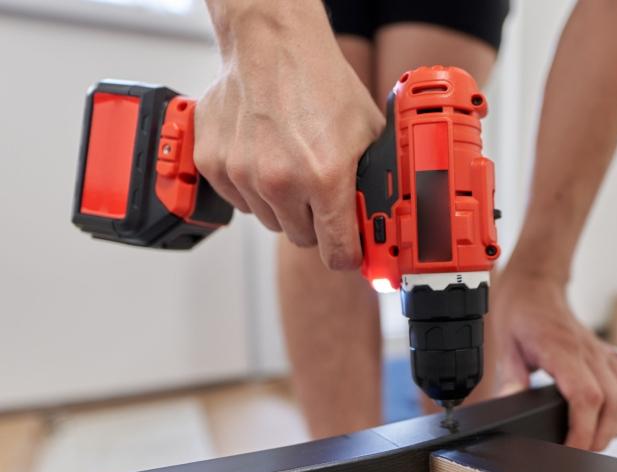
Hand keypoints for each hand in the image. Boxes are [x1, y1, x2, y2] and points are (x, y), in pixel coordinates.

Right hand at [195, 2, 383, 269]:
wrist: (272, 45)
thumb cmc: (319, 81)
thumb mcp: (366, 132)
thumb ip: (371, 181)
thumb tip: (377, 214)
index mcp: (325, 177)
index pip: (336, 252)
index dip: (346, 255)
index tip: (348, 253)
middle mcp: (281, 182)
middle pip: (302, 238)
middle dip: (314, 221)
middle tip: (318, 191)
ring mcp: (243, 174)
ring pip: (269, 220)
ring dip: (282, 204)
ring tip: (289, 164)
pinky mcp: (214, 165)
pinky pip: (240, 200)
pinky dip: (252, 188)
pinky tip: (263, 157)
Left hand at [491, 267, 616, 450]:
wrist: (534, 285)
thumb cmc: (519, 313)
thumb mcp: (505, 346)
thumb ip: (510, 378)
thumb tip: (509, 403)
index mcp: (561, 350)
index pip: (586, 397)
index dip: (583, 430)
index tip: (571, 449)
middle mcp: (589, 352)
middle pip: (614, 404)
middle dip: (599, 435)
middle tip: (577, 450)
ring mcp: (602, 351)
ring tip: (593, 435)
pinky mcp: (608, 351)